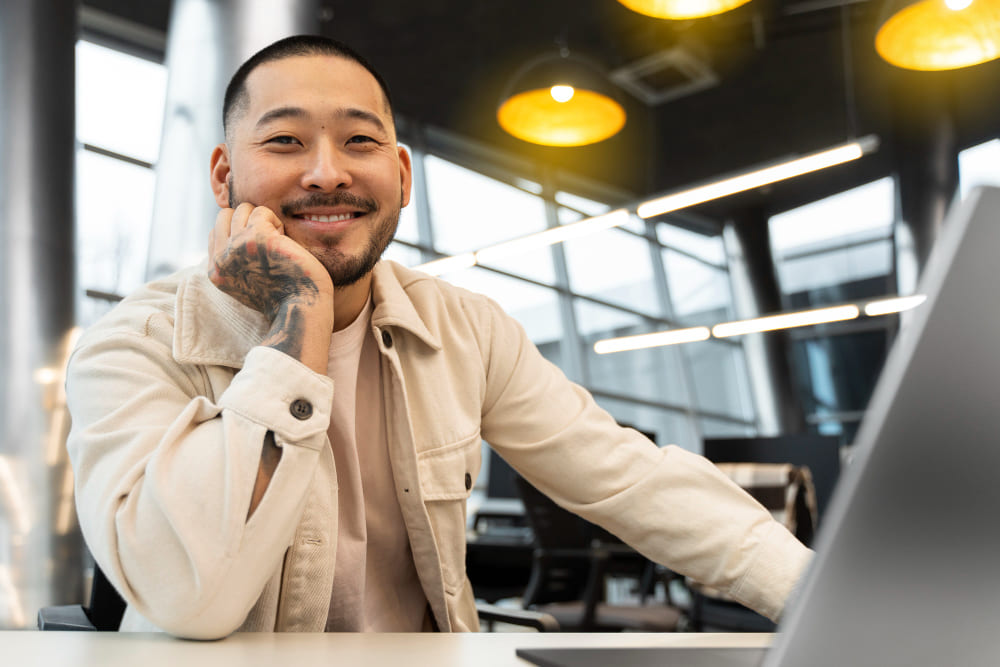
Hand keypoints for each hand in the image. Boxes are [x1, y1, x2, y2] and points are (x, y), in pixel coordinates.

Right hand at [208, 203, 332, 319]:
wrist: (301, 308)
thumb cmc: (282, 295)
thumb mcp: (246, 280)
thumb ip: (234, 259)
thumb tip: (234, 229)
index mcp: (215, 271)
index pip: (215, 232)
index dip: (239, 232)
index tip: (258, 250)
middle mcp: (220, 258)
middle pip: (225, 216)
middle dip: (248, 221)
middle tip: (268, 244)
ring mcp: (235, 246)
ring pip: (243, 209)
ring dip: (263, 221)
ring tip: (276, 243)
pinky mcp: (256, 236)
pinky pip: (262, 211)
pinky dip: (277, 223)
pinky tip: (285, 243)